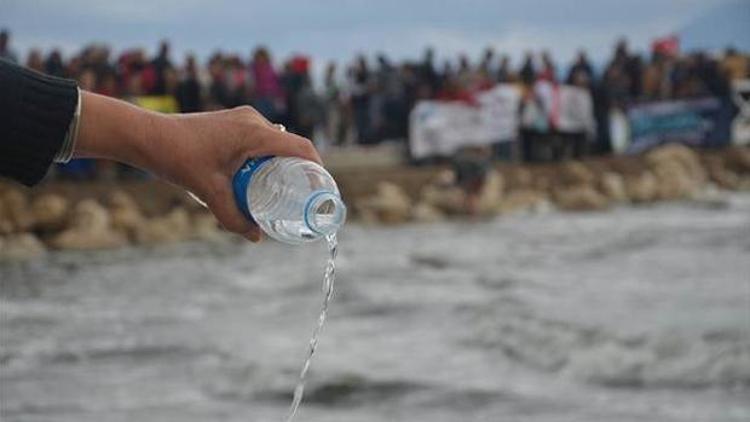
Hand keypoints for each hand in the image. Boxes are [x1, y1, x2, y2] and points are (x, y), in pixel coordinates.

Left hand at [75, 92, 321, 241]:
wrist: (147, 136)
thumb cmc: (177, 159)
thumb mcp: (209, 192)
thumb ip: (233, 217)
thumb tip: (255, 236)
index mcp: (254, 133)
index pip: (301, 147)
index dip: (319, 168)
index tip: (324, 189)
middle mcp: (253, 121)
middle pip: (290, 146)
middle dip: (301, 171)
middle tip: (304, 196)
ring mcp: (242, 119)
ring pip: (275, 142)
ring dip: (282, 163)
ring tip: (283, 189)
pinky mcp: (232, 122)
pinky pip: (260, 139)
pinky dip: (266, 157)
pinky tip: (258, 176)